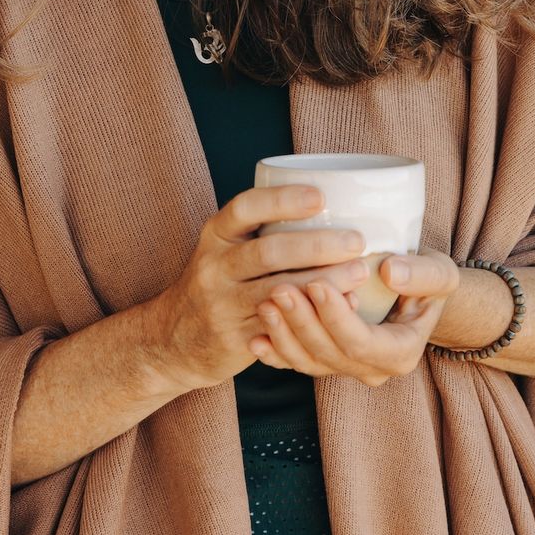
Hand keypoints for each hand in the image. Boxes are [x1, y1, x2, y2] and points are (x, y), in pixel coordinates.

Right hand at [150, 184, 371, 392]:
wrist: (175, 337)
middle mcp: (215, 266)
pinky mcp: (236, 338)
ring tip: (359, 273)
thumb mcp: (226, 247)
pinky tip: (345, 308)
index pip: (245, 208)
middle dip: (317, 245)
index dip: (282, 201)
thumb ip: (265, 230)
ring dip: (324, 282)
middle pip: (268, 251)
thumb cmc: (221, 280)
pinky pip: (282, 326)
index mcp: (216, 234)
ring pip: (280, 292)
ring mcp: (223, 304)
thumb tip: (335, 210)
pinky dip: (316, 315)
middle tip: (356, 240)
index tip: (320, 196)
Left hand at [249, 249, 459, 386]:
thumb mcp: (439, 273)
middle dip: (302, 323)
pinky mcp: (325, 360)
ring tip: (265, 303)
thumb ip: (422, 275)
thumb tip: (390, 271)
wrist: (416, 294)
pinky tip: (255, 336)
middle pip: (328, 354)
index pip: (360, 342)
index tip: (316, 284)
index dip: (335, 317)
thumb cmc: (427, 280)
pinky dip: (274, 352)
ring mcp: (345, 369)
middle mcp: (371, 369)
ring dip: (283, 335)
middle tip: (279, 289)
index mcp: (400, 353)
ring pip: (308, 362)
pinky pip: (296, 363)